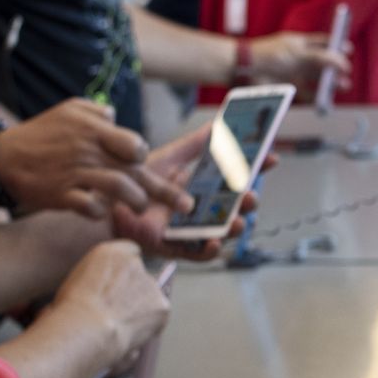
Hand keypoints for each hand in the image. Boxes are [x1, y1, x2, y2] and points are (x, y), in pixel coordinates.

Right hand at [0, 99, 189, 217]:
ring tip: (140, 208)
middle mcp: (88, 151)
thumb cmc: (40, 134)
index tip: (142, 162)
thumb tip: (117, 116)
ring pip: (119, 189)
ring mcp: (75, 173)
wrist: (1, 159)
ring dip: (136, 201)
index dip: (141, 155)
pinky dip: (101, 212)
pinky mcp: (61, 195)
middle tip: (187, 206)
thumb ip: (97, 112)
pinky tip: (103, 212)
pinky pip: (90, 207)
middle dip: (165, 191)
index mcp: (93, 129)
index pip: (134, 143)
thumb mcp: (68, 110)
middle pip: (135, 170)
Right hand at [51, 240, 170, 364]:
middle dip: (132, 293)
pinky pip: (157, 316)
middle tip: (115, 313)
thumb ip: (95, 278)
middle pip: (139, 277)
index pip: (128, 251)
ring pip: (149, 297)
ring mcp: (151, 284)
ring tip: (119, 328)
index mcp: (109, 252)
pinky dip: (148, 327)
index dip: (124, 272)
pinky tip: (130, 336)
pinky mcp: (162, 305)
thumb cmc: (70, 310)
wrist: (86, 328)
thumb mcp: (75, 282)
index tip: (118, 286)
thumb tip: (97, 292)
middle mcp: (134, 263)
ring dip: (140, 310)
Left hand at [108, 123, 270, 260]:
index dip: (255, 168)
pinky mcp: (176, 247)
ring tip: (239, 221)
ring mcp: (191, 228)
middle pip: (234, 206)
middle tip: (251, 195)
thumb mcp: (169, 158)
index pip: (236, 176)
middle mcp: (201, 207)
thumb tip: (219, 124)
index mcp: (203, 184)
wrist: (105, 202)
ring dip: (234, 227)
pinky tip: (215, 242)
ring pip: (222, 230)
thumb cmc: (134, 180)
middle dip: (248, 201)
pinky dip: (209, 250)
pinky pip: (198, 253)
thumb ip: (195, 144)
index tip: (271, 158)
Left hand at [245, 31, 352, 90]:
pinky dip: (317, 97)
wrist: (246, 69)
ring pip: (317, 79)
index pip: (323, 43)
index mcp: (301, 44)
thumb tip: (342, 61)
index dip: (336, 45)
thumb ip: (321, 57)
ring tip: (342, 87)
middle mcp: (300, 58)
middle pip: (323, 63)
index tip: (348, 50)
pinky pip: (308, 93)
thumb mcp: (299, 53)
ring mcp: (295, 72)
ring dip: (330, 83)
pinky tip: (326, 99)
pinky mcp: (290, 87)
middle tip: (347, 74)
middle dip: (336, 68)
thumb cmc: (270, 54)